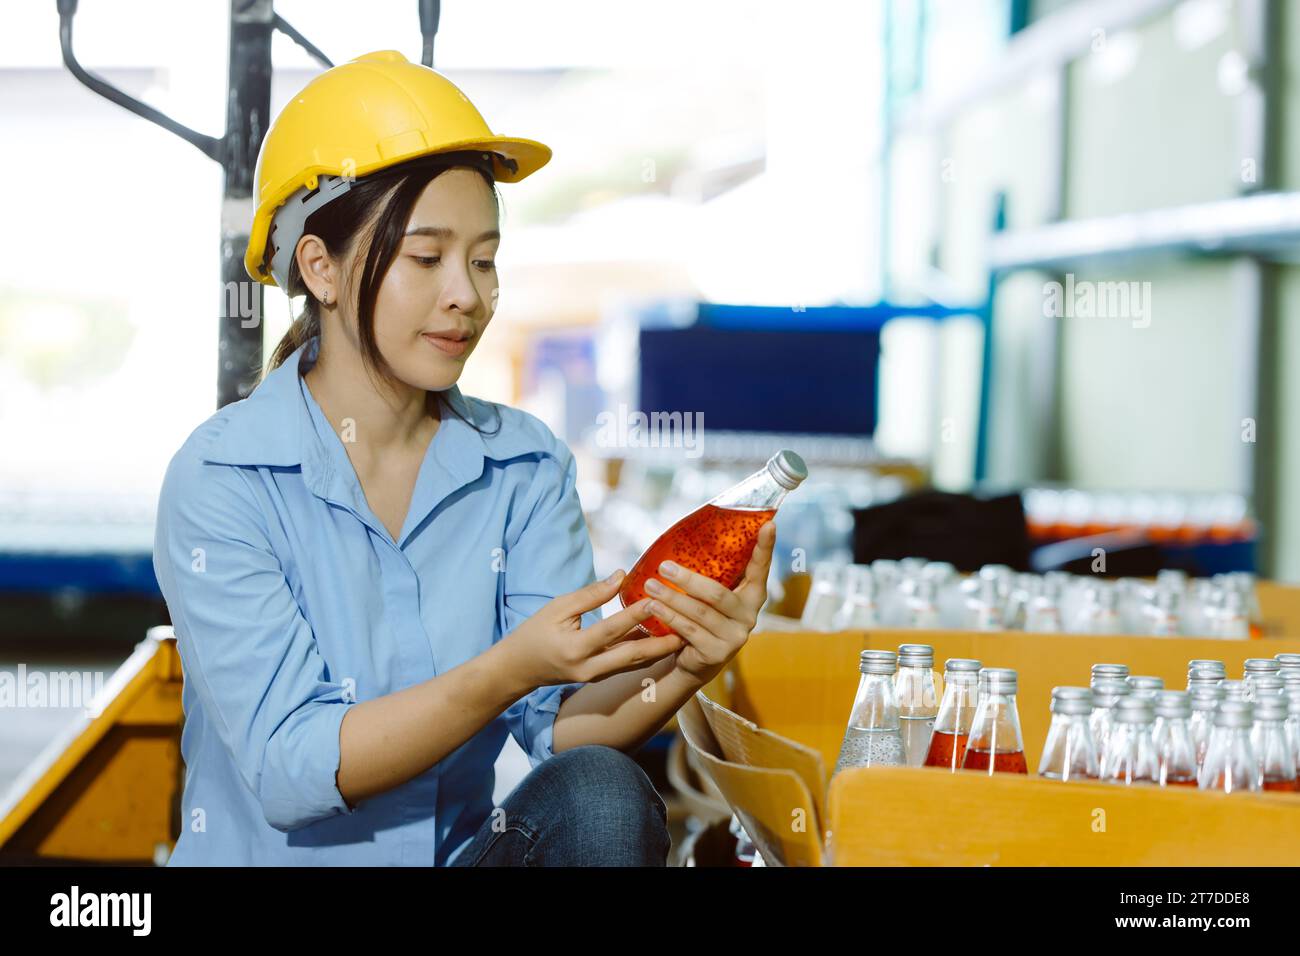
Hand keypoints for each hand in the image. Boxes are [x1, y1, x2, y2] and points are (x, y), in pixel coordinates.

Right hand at [501, 571, 685, 689]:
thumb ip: (591, 594)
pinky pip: (627, 666)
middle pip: (632, 656)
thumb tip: (622, 575)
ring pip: (634, 664)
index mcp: (575, 648)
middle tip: (688, 629)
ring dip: (659, 650)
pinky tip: (663, 641)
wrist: (518, 669)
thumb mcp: (558, 608)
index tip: (658, 598)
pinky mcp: (599, 678)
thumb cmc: (535, 632)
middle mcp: (588, 668)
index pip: (611, 629)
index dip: (635, 614)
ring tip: (685, 635)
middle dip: (662, 644)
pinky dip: (646, 653)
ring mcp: (595, 677)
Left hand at [641, 521, 775, 685]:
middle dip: (688, 580)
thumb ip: (711, 574)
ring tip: (651, 586)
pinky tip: (653, 607)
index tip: (769, 524)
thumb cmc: (702, 616)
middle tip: (664, 566)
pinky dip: (669, 617)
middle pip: (717, 594)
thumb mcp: (710, 595)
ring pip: (700, 612)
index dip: (765, 547)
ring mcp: (735, 637)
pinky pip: (689, 631)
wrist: (696, 661)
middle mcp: (749, 615)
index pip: (760, 568)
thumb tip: (683, 538)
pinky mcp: (717, 653)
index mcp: (752, 594)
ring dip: (672, 598)